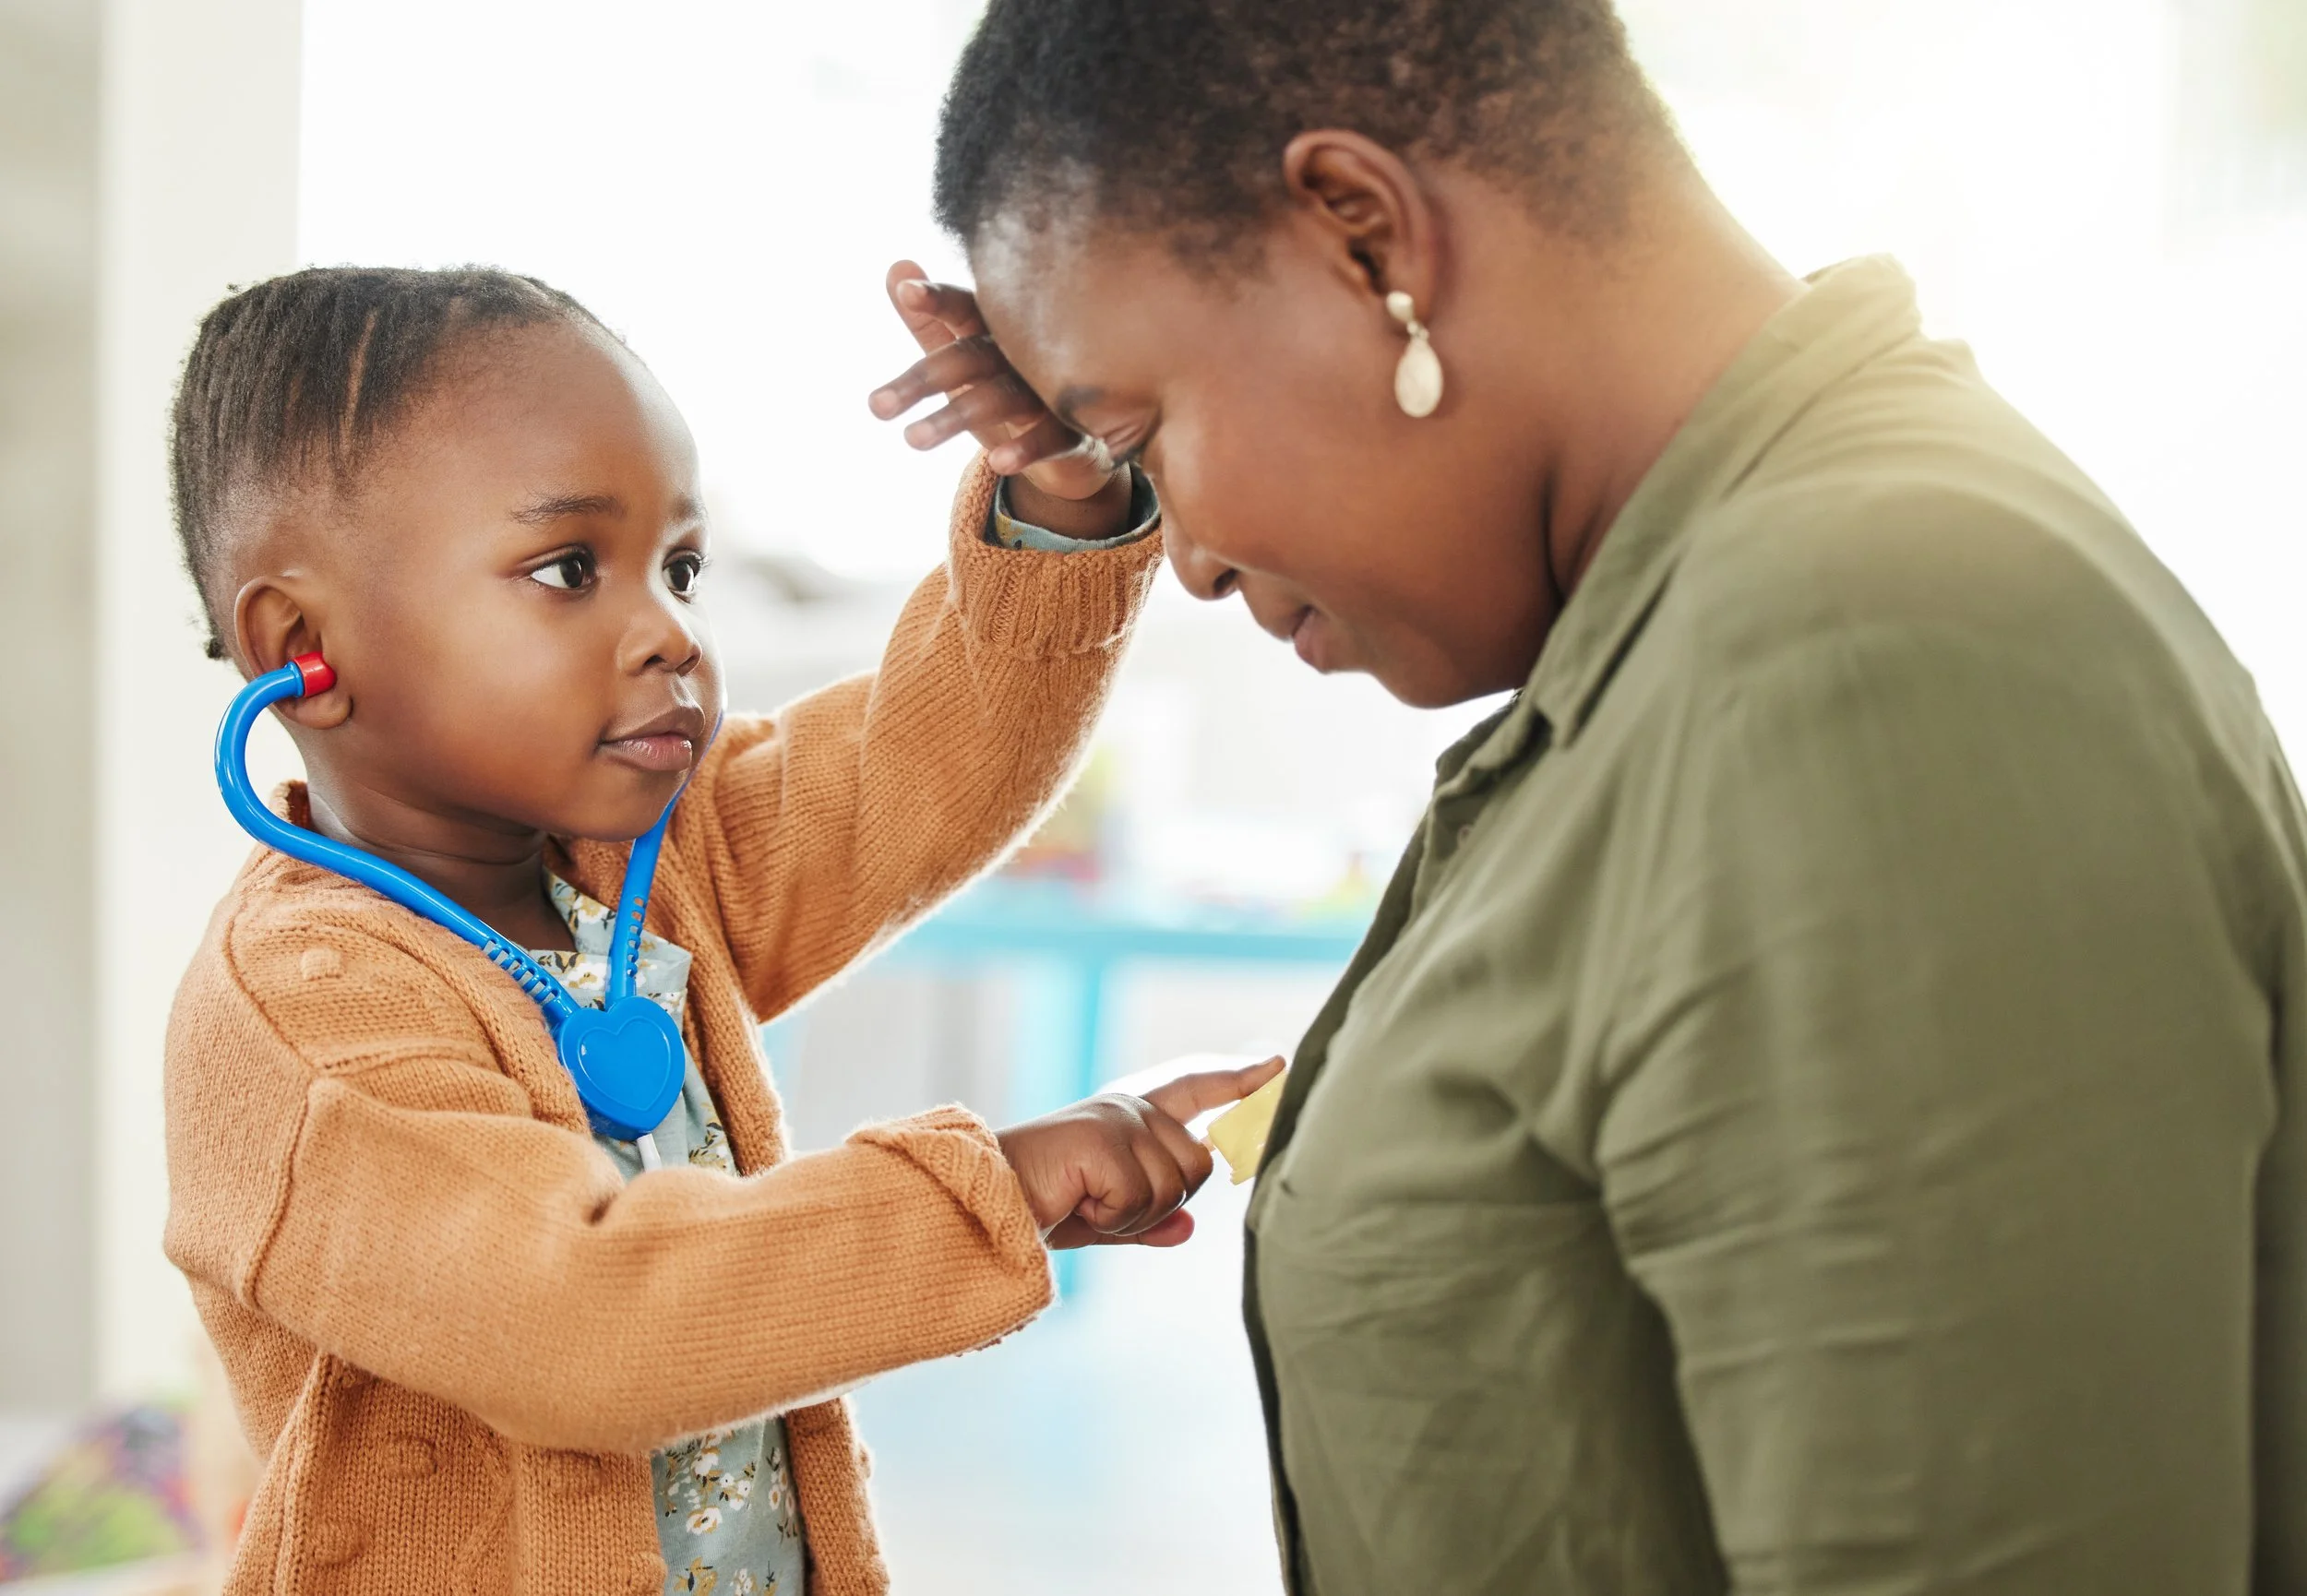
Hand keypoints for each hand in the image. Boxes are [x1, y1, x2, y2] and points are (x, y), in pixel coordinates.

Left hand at [867, 259, 1131, 536]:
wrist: (1075, 446)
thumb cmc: (1010, 389)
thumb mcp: (964, 360)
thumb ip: (929, 323)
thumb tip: (894, 268)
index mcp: (999, 330)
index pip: (965, 308)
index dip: (938, 300)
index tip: (907, 293)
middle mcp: (1026, 352)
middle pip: (970, 357)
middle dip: (923, 379)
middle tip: (876, 407)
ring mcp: (1055, 389)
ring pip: (1003, 397)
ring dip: (957, 417)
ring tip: (912, 440)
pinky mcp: (1078, 430)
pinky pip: (1054, 437)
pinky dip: (1028, 448)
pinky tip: (998, 463)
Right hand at [997, 1057, 1286, 1249]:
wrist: (983, 1204)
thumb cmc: (1036, 1207)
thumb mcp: (1103, 1219)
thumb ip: (1149, 1220)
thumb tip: (1189, 1228)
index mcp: (1130, 1118)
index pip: (1195, 1090)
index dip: (1238, 1081)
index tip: (1278, 1066)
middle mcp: (1130, 1109)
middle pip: (1198, 1165)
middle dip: (1161, 1203)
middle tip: (1100, 1206)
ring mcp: (1119, 1119)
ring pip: (1176, 1186)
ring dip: (1134, 1216)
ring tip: (1084, 1203)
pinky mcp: (1105, 1139)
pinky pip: (1143, 1200)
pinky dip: (1112, 1220)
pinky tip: (1076, 1204)